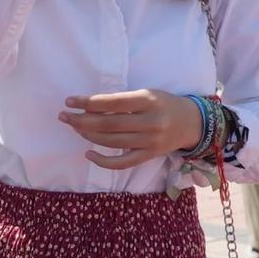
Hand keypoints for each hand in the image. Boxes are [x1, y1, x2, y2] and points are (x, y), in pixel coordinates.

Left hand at [60, 89, 204, 168]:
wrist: (192, 123)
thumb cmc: (162, 104)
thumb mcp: (146, 94)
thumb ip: (120, 100)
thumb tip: (87, 107)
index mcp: (148, 100)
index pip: (112, 102)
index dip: (88, 102)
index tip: (69, 101)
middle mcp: (151, 121)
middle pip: (108, 124)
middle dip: (81, 121)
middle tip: (65, 117)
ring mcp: (151, 141)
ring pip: (112, 142)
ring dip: (88, 136)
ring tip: (75, 128)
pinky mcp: (150, 155)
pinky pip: (123, 163)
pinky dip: (103, 161)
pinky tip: (88, 154)